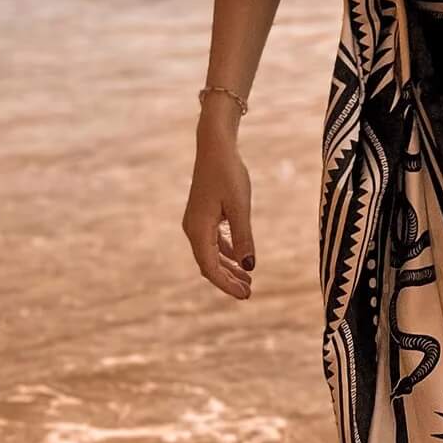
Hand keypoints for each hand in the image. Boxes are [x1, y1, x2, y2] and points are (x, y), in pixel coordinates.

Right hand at [183, 138, 255, 299]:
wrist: (215, 147)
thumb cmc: (229, 174)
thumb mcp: (240, 207)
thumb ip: (244, 237)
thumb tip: (249, 266)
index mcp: (198, 230)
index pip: (210, 267)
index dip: (226, 284)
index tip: (245, 295)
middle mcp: (193, 229)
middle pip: (209, 264)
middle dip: (228, 280)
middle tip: (249, 293)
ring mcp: (196, 222)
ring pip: (211, 254)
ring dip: (228, 268)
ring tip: (248, 280)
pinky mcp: (203, 215)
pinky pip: (213, 242)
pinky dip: (226, 253)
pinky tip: (240, 259)